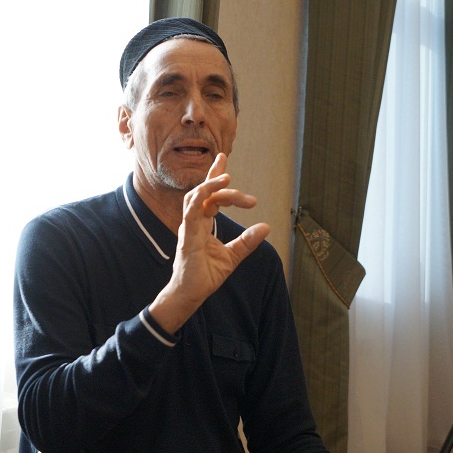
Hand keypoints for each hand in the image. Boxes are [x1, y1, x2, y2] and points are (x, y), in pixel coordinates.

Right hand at [148, 154, 268, 333]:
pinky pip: (190, 214)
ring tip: (227, 178)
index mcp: (201, 223)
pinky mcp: (186, 238)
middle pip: (203, 192)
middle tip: (249, 198)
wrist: (191, 294)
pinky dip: (199, 200)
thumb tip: (266, 227)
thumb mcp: (233, 256)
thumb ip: (247, 241)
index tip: (223, 157)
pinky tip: (210, 192)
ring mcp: (188, 228)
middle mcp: (193, 222)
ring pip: (195, 197)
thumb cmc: (205, 274)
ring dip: (210, 185)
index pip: (209, 195)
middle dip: (220, 180)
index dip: (215, 176)